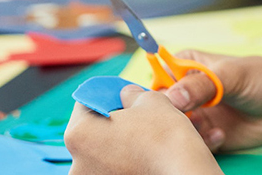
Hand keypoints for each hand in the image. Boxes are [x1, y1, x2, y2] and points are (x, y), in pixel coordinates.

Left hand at [65, 85, 220, 174]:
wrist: (184, 172)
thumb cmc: (164, 136)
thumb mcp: (148, 99)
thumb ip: (130, 94)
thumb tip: (126, 95)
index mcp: (79, 134)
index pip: (85, 104)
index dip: (106, 94)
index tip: (120, 93)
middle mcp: (77, 163)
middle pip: (91, 131)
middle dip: (111, 120)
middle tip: (135, 114)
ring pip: (102, 152)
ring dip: (118, 141)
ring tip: (143, 136)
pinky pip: (112, 168)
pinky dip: (124, 160)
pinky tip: (144, 154)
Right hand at [163, 50, 261, 151]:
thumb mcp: (233, 75)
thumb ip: (204, 84)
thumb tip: (174, 96)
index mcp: (189, 66)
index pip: (158, 74)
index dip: (156, 88)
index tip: (164, 98)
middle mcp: (188, 91)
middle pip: (161, 105)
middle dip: (168, 114)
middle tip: (185, 116)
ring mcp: (196, 114)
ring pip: (174, 127)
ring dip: (186, 130)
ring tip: (206, 126)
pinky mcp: (205, 136)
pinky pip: (191, 144)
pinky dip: (202, 142)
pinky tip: (221, 135)